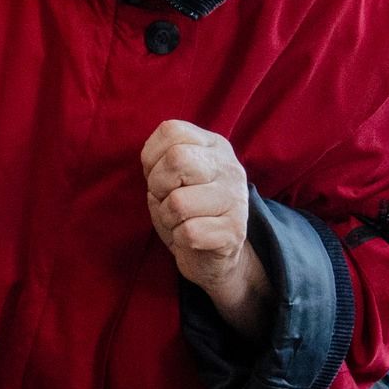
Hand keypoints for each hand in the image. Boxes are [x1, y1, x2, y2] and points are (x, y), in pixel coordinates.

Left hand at [140, 121, 268, 338]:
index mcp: (214, 147)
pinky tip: (190, 238)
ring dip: (167, 217)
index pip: (172, 131)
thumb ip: (163, 160)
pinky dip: (179, 238)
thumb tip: (152, 164)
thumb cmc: (187, 212)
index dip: (152, 156)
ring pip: (178, 202)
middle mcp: (229, 168)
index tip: (157, 176)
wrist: (217, 257)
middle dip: (158, 184)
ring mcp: (236, 199)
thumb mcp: (173, 178)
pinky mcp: (234, 231)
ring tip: (179, 221)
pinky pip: (188, 232)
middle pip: (177, 158)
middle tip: (165, 199)